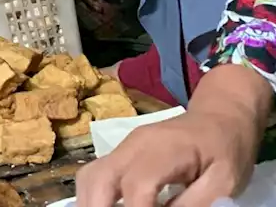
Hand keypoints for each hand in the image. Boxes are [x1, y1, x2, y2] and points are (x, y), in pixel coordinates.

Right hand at [76, 64, 268, 206]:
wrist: (220, 118)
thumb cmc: (227, 150)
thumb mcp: (224, 182)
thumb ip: (194, 203)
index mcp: (163, 151)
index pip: (137, 186)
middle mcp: (134, 145)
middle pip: (98, 178)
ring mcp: (124, 147)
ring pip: (89, 175)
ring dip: (89, 202)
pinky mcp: (122, 153)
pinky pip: (95, 174)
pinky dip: (94, 196)